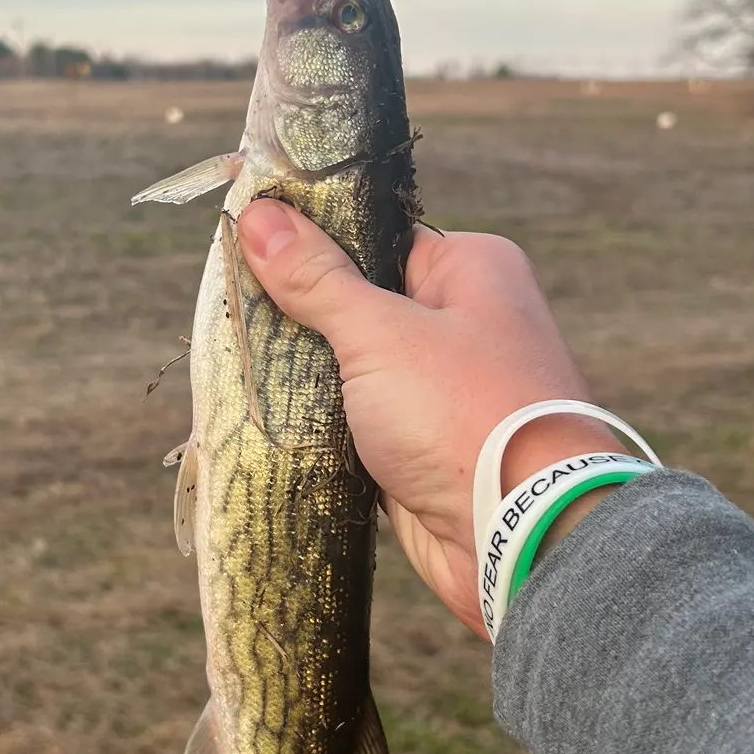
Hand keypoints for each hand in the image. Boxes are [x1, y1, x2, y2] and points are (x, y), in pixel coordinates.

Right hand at [235, 198, 620, 637]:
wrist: (523, 540)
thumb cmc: (465, 414)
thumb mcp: (380, 333)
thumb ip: (316, 277)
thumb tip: (258, 213)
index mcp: (472, 268)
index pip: (374, 235)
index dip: (310, 241)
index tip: (242, 240)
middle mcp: (466, 319)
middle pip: (360, 301)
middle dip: (302, 316)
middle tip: (230, 307)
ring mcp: (446, 386)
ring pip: (355, 367)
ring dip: (309, 377)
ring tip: (238, 363)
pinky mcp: (426, 445)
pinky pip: (361, 421)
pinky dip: (325, 425)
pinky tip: (270, 417)